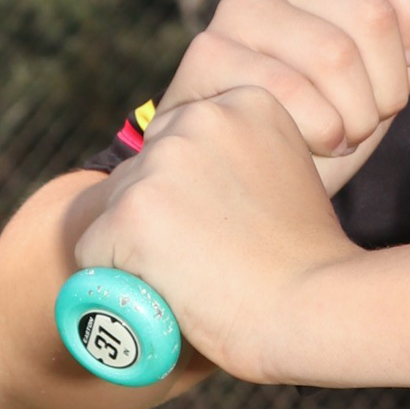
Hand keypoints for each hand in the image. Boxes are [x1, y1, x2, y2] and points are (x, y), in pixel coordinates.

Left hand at [75, 87, 359, 383]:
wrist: (316, 306)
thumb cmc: (312, 260)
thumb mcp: (290, 177)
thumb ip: (245, 160)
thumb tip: (198, 183)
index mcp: (249, 102)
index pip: (182, 140)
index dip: (196, 192)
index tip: (231, 224)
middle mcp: (203, 117)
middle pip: (145, 168)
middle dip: (161, 213)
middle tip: (209, 255)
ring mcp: (164, 162)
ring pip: (117, 208)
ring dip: (140, 245)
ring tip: (196, 275)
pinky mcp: (132, 210)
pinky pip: (93, 250)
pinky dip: (117, 279)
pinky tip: (167, 289)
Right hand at [157, 0, 409, 174]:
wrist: (243, 191)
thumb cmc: (314, 131)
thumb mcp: (380, 86)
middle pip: (372, 14)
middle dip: (389, 87)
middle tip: (369, 118)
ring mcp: (233, 13)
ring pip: (336, 55)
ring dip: (355, 117)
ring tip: (341, 135)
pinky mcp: (205, 56)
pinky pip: (292, 93)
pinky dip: (318, 133)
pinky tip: (304, 147)